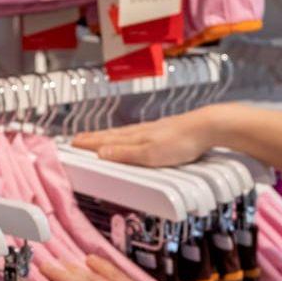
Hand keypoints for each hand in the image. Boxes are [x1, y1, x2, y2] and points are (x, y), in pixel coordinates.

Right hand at [69, 104, 227, 166]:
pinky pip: (139, 134)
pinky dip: (127, 136)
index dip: (89, 143)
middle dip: (94, 138)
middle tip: (79, 139)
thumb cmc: (182, 141)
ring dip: (109, 136)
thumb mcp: (150, 153)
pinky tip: (133, 138)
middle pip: (113, 135)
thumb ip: (125, 153)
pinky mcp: (166, 132)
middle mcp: (142, 131)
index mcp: (135, 136)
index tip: (73, 143)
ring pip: (125, 134)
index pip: (106, 140)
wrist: (208, 127)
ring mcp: (154, 130)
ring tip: (100, 138)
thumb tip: (101, 153)